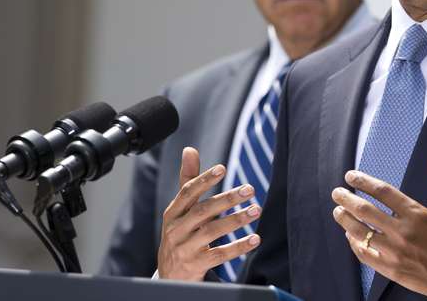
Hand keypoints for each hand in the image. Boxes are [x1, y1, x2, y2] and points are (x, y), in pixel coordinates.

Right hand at [157, 147, 261, 280]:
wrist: (170, 276)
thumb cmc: (180, 234)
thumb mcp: (180, 210)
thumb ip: (188, 181)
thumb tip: (189, 150)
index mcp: (172, 213)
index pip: (187, 193)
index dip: (204, 180)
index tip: (223, 168)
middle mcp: (176, 230)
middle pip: (203, 211)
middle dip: (227, 199)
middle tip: (250, 189)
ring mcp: (185, 249)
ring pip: (212, 232)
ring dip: (236, 220)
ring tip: (256, 210)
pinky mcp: (196, 266)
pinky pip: (219, 255)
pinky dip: (238, 246)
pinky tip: (255, 239)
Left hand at [331, 149, 426, 300]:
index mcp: (416, 214)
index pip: (383, 192)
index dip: (363, 181)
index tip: (350, 176)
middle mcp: (403, 232)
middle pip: (366, 211)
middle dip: (346, 199)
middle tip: (336, 193)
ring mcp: (395, 252)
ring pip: (361, 233)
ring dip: (345, 220)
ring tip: (338, 212)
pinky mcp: (392, 269)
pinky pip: (366, 255)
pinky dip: (354, 244)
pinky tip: (350, 236)